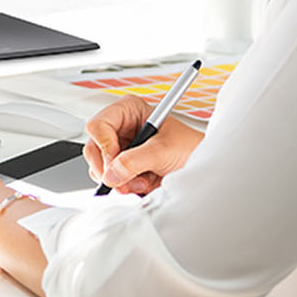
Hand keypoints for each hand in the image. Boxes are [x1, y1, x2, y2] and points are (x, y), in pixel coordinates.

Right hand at [83, 95, 203, 194]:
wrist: (203, 168)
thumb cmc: (190, 149)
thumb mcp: (163, 151)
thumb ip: (134, 161)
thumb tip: (111, 173)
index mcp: (129, 111)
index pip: (98, 125)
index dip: (104, 146)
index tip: (116, 163)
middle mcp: (120, 127)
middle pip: (93, 147)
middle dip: (109, 168)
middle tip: (123, 180)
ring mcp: (119, 147)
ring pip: (99, 166)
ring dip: (119, 180)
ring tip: (142, 180)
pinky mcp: (121, 166)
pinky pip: (107, 178)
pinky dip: (123, 186)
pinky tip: (142, 183)